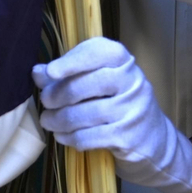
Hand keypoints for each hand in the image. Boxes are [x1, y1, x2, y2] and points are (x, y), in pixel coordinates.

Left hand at [33, 36, 191, 192]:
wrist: (153, 140)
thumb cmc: (120, 105)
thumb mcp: (101, 84)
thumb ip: (71, 75)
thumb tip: (38, 72)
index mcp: (126, 63)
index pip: (101, 52)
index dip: (74, 60)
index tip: (51, 71)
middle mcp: (133, 83)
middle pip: (90, 83)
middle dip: (59, 94)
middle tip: (46, 102)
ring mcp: (133, 111)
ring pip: (86, 113)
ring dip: (59, 119)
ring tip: (48, 121)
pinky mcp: (128, 137)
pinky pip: (89, 136)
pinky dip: (70, 137)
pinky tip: (62, 137)